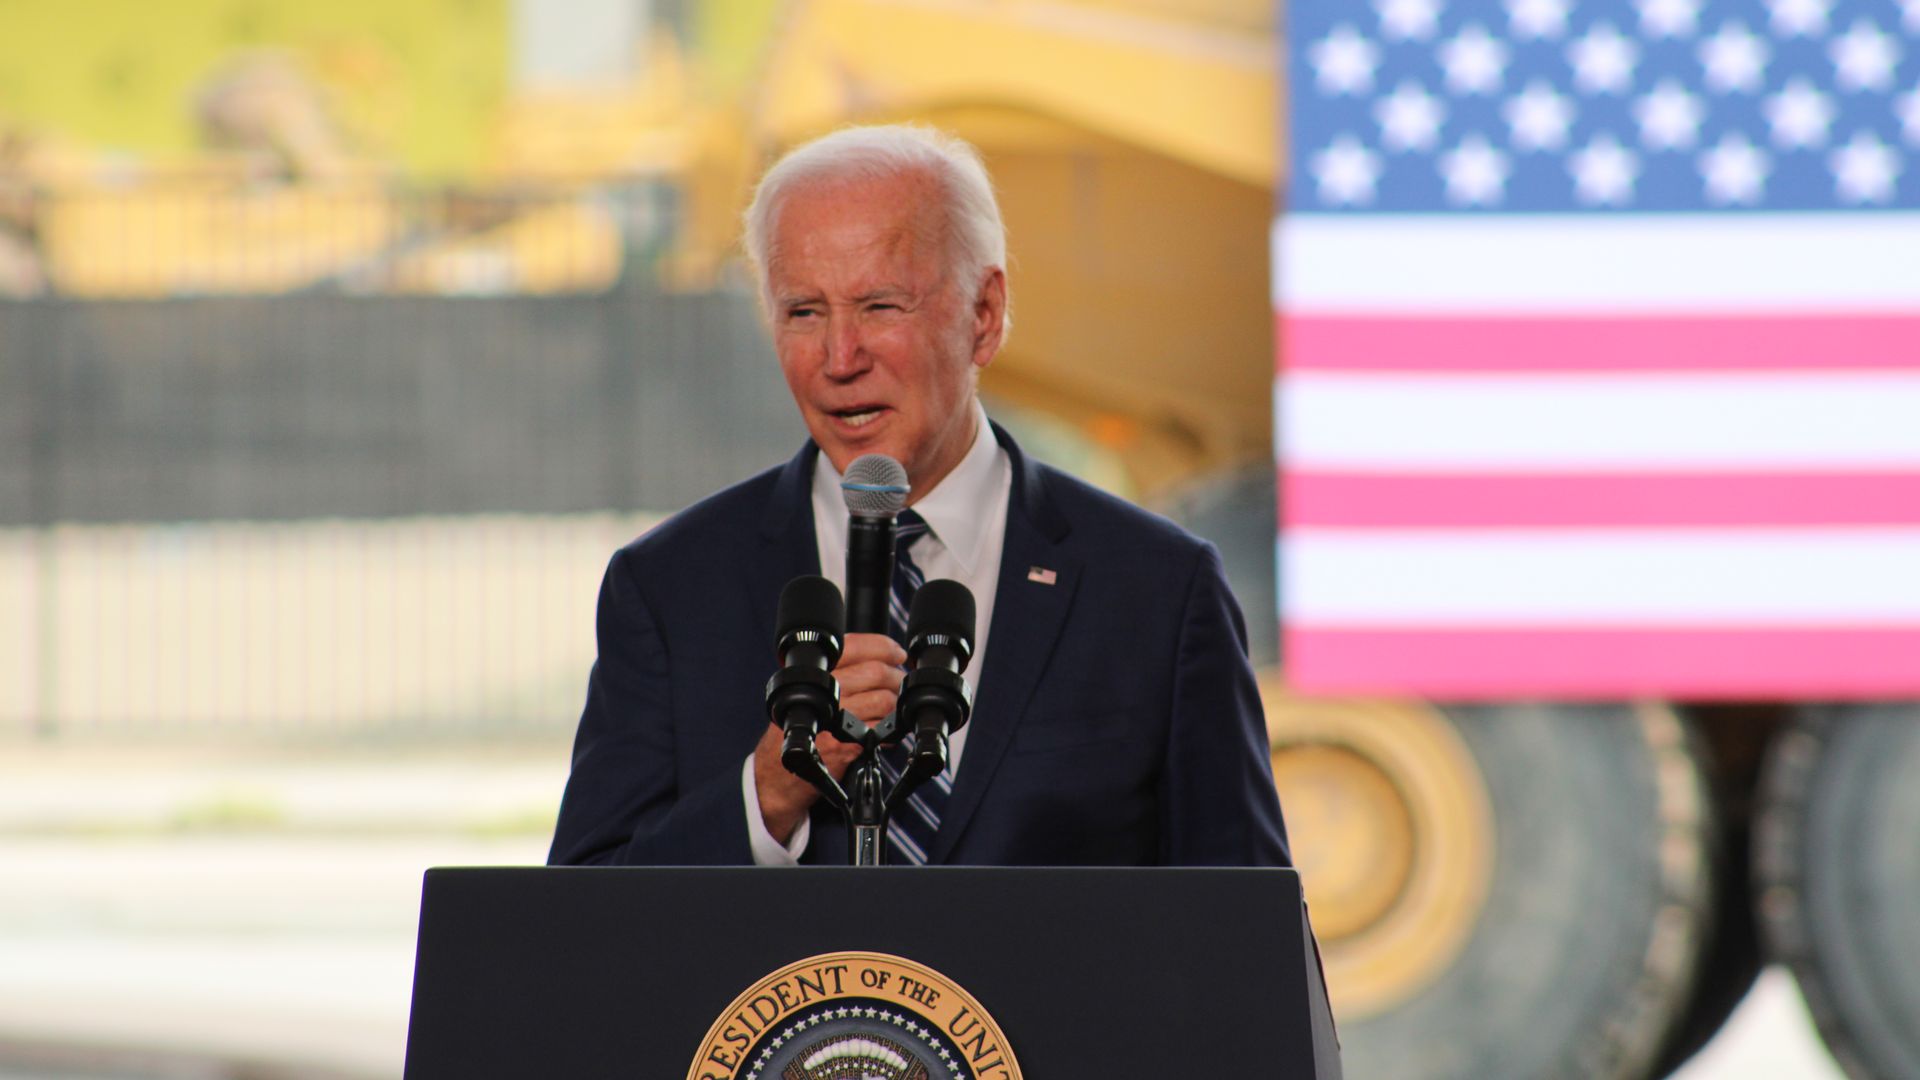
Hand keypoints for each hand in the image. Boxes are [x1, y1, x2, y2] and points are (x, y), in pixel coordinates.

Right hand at [754, 632, 905, 841]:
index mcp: (811, 673)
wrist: (772, 777)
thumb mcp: (802, 694)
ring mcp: (832, 718)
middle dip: (896, 677)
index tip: (898, 653)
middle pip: (875, 671)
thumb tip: (880, 659)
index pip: (854, 644)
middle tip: (899, 683)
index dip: (883, 646)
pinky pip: (880, 729)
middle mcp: (821, 691)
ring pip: (883, 699)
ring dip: (895, 705)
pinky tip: (884, 735)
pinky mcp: (844, 744)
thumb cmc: (790, 734)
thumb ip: (834, 674)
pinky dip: (889, 731)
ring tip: (892, 711)